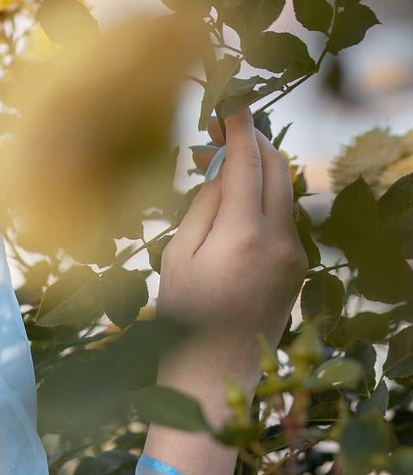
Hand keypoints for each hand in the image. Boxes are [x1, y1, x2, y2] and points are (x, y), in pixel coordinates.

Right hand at [155, 108, 306, 424]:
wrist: (215, 373)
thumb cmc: (182, 317)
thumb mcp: (177, 255)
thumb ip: (203, 205)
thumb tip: (222, 167)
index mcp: (243, 234)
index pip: (247, 161)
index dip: (239, 126)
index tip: (229, 101)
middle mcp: (278, 240)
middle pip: (278, 167)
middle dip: (255, 140)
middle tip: (225, 126)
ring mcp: (294, 254)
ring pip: (284, 191)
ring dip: (260, 170)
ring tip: (222, 164)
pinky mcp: (297, 267)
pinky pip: (283, 217)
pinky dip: (264, 199)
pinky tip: (236, 205)